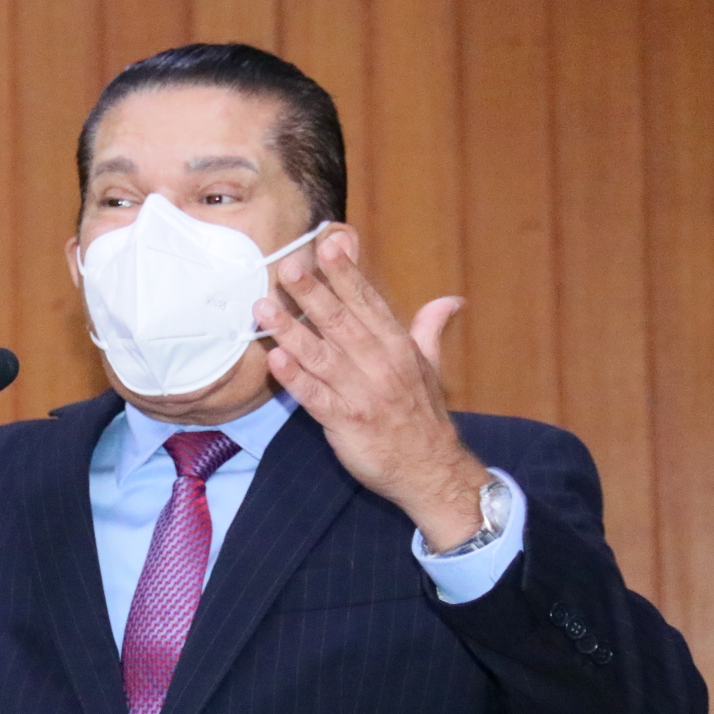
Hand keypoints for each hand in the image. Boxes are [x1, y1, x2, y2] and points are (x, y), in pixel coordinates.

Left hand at [256, 230, 489, 550]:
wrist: (430, 470)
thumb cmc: (423, 416)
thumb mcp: (430, 366)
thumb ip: (429, 328)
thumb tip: (450, 300)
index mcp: (398, 346)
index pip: (368, 302)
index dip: (348, 273)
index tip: (329, 243)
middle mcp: (380, 365)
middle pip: (341, 322)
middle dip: (314, 292)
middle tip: (288, 265)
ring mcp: (362, 394)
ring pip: (322, 356)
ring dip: (291, 330)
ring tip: (264, 307)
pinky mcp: (346, 422)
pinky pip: (316, 397)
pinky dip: (296, 379)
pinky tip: (276, 359)